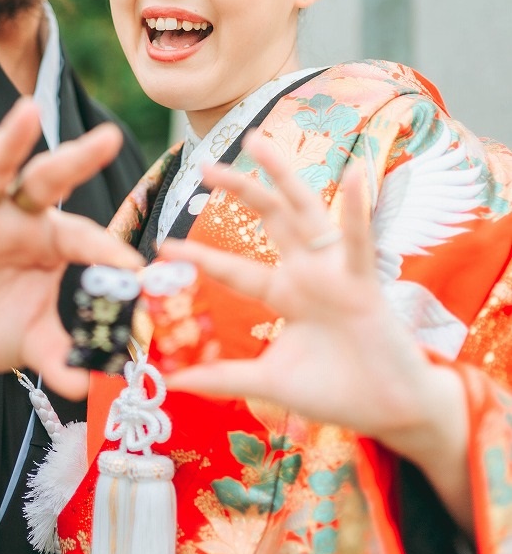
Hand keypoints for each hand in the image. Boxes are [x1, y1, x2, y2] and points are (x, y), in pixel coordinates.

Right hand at [0, 97, 140, 396]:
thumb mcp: (31, 341)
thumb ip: (61, 356)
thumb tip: (89, 386)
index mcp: (52, 239)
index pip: (86, 237)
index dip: (109, 254)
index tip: (137, 271)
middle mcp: (20, 217)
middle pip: (52, 180)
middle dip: (80, 158)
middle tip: (111, 137)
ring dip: (11, 142)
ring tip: (27, 112)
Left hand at [161, 132, 470, 527]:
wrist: (390, 412)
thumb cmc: (335, 392)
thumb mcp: (270, 382)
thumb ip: (224, 379)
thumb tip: (173, 382)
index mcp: (285, 294)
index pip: (234, 269)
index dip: (201, 256)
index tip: (163, 245)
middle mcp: (307, 274)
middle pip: (268, 219)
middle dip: (239, 189)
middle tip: (203, 163)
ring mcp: (335, 273)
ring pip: (305, 212)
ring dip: (283, 175)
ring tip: (258, 142)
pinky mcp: (363, 283)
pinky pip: (359, 240)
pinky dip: (359, 208)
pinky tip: (357, 173)